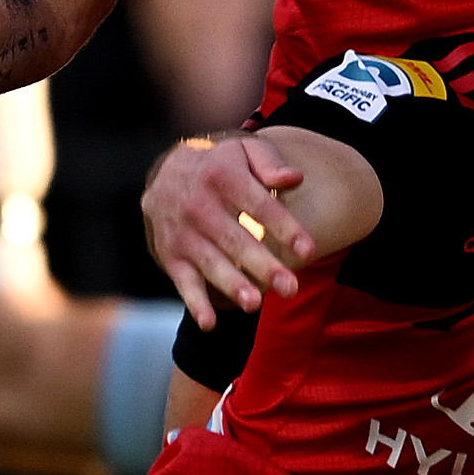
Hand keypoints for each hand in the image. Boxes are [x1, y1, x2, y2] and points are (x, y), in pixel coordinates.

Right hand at [145, 132, 313, 324]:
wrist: (165, 174)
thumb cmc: (220, 166)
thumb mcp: (243, 151)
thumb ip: (270, 162)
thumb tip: (295, 178)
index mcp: (222, 175)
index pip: (258, 204)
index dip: (285, 228)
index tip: (308, 250)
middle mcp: (198, 204)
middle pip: (235, 239)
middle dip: (262, 265)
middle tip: (290, 287)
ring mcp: (182, 233)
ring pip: (211, 262)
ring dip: (231, 284)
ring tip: (254, 304)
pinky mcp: (171, 255)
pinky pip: (183, 282)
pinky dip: (194, 302)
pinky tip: (209, 323)